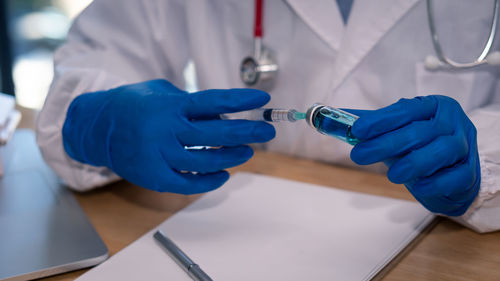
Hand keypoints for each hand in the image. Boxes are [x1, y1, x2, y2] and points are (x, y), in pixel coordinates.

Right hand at [62, 79, 274, 193]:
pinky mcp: (153, 176)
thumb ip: (191, 102)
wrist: (94, 128)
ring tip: (246, 152)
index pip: (214, 101)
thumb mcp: (161, 92)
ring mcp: (159, 155)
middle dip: (247, 132)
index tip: (262, 102)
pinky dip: (209, 181)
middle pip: (217, 133)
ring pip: (206, 161)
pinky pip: (188, 183)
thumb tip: (225, 114)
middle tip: (266, 132)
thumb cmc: (132, 105)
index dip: (241, 102)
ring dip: (232, 157)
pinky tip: (223, 175)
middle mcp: (165, 129)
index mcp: (169, 105)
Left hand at [348, 95, 479, 215]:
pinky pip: (454, 177)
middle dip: (385, 144)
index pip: (405, 110)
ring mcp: (464, 146)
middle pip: (419, 132)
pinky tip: (418, 186)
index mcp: (433, 106)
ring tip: (392, 175)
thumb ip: (370, 124)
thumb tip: (333, 118)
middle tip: (359, 156)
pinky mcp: (469, 172)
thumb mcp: (396, 129)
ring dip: (412, 163)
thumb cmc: (420, 145)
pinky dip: (434, 182)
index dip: (380, 120)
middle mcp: (452, 122)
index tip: (356, 130)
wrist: (453, 170)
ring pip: (440, 151)